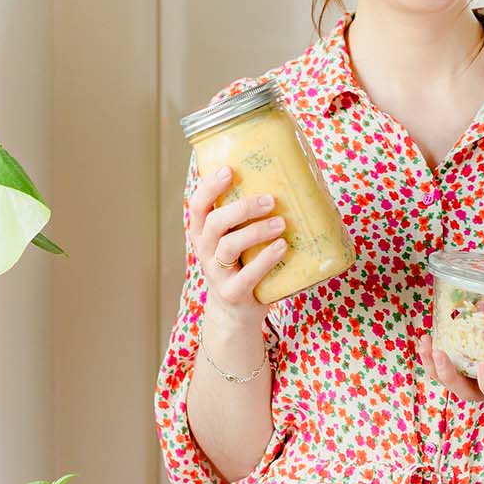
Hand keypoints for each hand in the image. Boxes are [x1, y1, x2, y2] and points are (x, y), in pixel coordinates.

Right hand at [186, 166, 285, 332]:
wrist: (235, 313)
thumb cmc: (242, 265)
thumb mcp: (236, 240)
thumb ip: (246, 218)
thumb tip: (286, 182)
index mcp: (204, 233)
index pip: (198, 205)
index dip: (210, 186)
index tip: (229, 170)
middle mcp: (205, 251)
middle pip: (215, 222)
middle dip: (242, 208)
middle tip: (270, 200)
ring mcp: (217, 274)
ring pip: (229, 246)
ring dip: (256, 231)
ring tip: (281, 223)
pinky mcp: (233, 293)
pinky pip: (247, 275)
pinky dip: (266, 259)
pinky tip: (281, 247)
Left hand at [413, 332, 483, 422]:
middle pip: (464, 393)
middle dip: (449, 375)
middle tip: (438, 352)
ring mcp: (482, 385)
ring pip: (451, 382)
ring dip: (434, 365)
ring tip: (425, 340)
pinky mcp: (476, 374)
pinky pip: (450, 368)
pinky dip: (435, 356)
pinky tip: (427, 336)